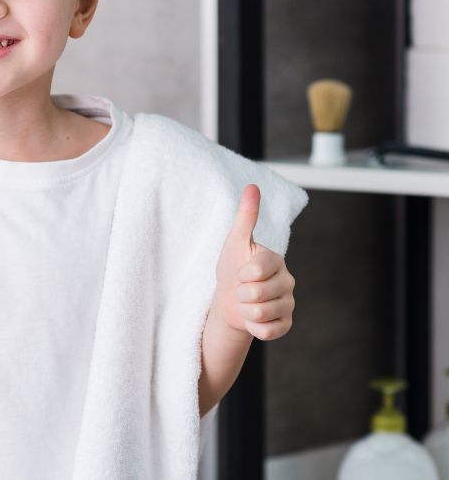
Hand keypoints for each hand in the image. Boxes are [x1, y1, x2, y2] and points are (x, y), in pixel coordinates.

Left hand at [213, 184, 295, 340]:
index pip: (259, 268)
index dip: (242, 273)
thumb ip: (246, 216)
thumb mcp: (234, 242)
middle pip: (257, 293)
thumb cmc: (231, 268)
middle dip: (239, 293)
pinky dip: (253, 327)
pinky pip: (267, 331)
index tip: (240, 272)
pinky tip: (252, 319)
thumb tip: (252, 186)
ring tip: (245, 302)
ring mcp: (288, 304)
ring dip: (244, 310)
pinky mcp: (285, 324)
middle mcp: (288, 281)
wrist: (228, 300)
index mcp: (276, 260)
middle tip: (240, 289)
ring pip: (261, 312)